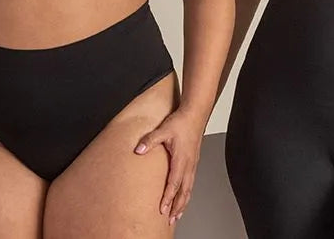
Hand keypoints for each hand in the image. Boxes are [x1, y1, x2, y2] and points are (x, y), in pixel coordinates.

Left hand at [134, 108, 205, 225]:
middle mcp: (189, 164)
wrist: (195, 114)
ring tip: (177, 214)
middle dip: (177, 207)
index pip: (174, 184)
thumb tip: (138, 150)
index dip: (168, 198)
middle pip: (184, 191)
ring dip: (183, 203)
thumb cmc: (181, 122)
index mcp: (181, 159)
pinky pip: (191, 182)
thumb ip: (150, 140)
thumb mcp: (163, 130)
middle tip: (171, 219)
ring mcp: (192, 164)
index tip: (162, 209)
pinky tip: (183, 196)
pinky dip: (187, 193)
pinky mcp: (193, 162)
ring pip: (189, 189)